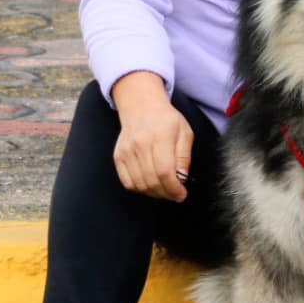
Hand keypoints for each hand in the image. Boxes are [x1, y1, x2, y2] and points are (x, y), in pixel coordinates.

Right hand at [112, 71, 191, 201]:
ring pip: (139, 184)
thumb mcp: (185, 133)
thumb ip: (184, 157)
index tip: (181, 194)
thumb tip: (182, 179)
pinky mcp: (118, 156)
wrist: (142, 107)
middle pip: (151, 181)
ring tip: (164, 190)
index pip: (165, 171)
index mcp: (160, 137)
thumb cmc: (166, 120)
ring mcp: (127, 151)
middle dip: (166, 193)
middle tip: (175, 194)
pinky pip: (127, 182)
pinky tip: (150, 184)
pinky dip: (140, 189)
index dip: (174, 188)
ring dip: (154, 193)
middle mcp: (141, 144)